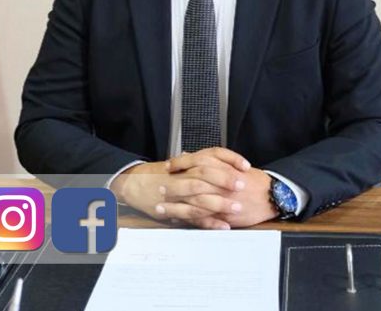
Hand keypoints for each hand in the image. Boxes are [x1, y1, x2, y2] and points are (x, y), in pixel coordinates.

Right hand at [109, 157, 242, 229]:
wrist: (134, 183)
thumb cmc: (160, 175)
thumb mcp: (182, 165)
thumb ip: (201, 164)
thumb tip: (226, 164)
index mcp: (189, 162)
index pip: (213, 154)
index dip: (230, 159)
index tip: (245, 166)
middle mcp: (183, 175)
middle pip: (207, 173)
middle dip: (226, 180)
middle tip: (242, 185)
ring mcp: (178, 193)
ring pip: (200, 196)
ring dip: (221, 203)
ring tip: (237, 208)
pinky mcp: (175, 210)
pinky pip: (194, 216)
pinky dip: (210, 222)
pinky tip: (223, 226)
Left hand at [164, 149, 278, 228]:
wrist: (272, 196)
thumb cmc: (254, 181)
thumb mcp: (234, 165)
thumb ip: (213, 161)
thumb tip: (190, 155)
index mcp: (224, 168)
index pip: (197, 163)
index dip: (180, 165)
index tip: (168, 167)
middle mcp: (221, 184)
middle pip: (192, 184)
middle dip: (174, 187)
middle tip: (159, 188)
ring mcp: (222, 201)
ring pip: (194, 204)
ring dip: (176, 207)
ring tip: (161, 208)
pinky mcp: (225, 217)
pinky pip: (204, 219)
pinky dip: (190, 221)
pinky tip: (178, 221)